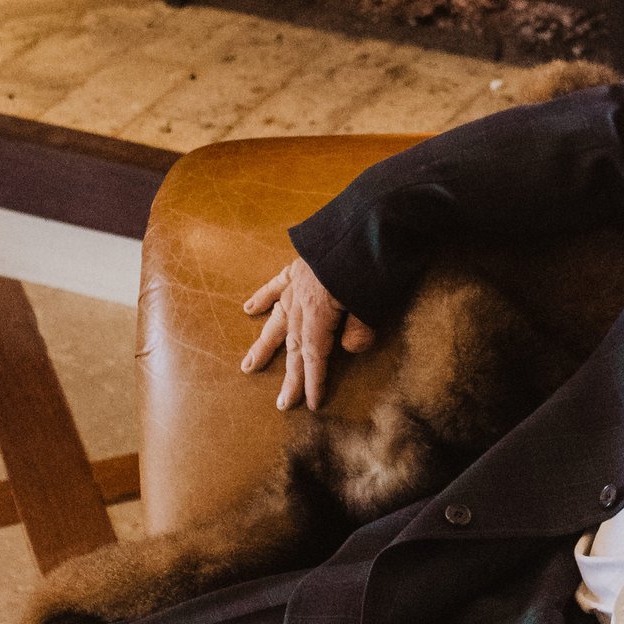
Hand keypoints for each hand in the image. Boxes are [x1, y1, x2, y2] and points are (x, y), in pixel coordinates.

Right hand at [241, 257, 377, 411]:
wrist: (368, 218)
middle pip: (294, 345)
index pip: (314, 356)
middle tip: (283, 404)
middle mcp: (301, 301)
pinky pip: (276, 285)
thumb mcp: (373, 303)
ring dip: (265, 345)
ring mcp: (297, 282)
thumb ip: (360, 330)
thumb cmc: (374, 263)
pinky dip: (262, 297)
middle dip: (291, 376)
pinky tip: (249, 309)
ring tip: (248, 366)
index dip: (314, 382)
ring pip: (277, 319)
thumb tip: (349, 348)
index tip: (312, 406)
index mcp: (318, 314)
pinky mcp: (299, 265)